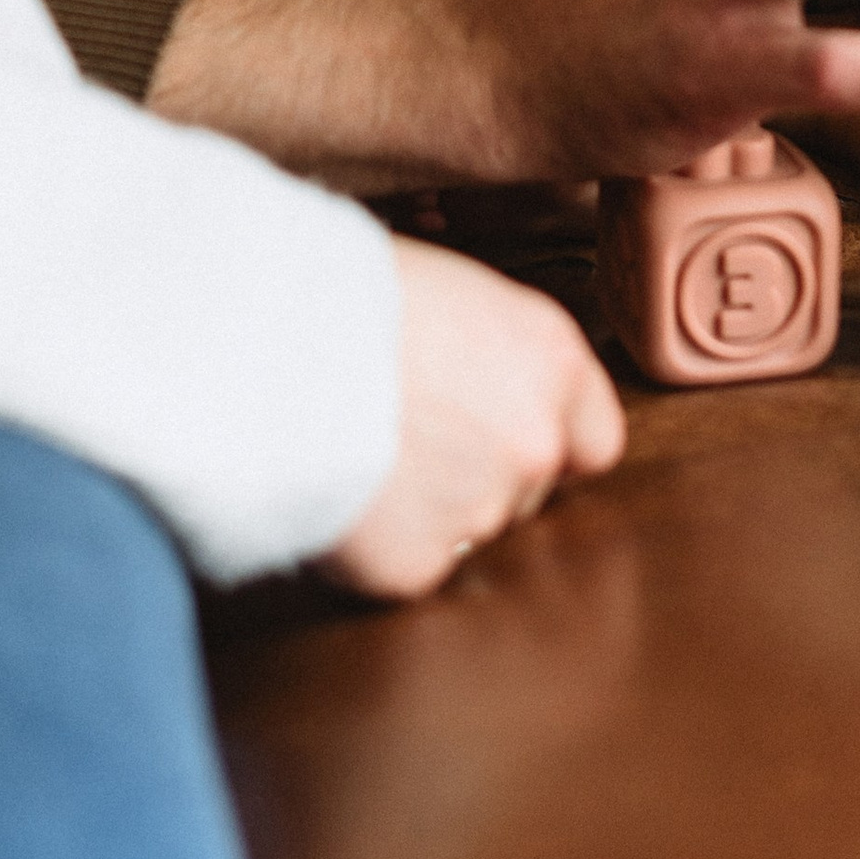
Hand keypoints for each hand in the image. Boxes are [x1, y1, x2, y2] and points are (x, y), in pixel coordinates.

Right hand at [320, 235, 623, 598]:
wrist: (264, 342)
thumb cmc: (343, 289)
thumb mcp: (450, 293)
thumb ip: (491, 354)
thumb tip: (478, 388)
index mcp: (552, 360)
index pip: (595, 440)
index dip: (547, 443)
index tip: (500, 434)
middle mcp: (534, 440)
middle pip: (524, 489)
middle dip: (473, 476)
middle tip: (401, 436)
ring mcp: (479, 510)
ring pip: (462, 531)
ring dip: (422, 512)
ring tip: (355, 451)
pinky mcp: (416, 566)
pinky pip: (403, 569)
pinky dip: (371, 548)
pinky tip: (332, 489)